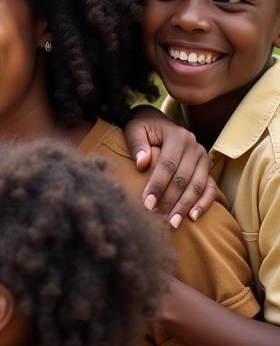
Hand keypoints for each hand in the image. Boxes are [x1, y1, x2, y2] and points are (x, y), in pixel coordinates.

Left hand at [124, 106, 215, 226]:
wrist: (157, 121)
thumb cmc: (143, 128)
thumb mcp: (135, 129)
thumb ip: (137, 144)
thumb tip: (142, 163)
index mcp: (177, 136)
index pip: (167, 165)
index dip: (157, 185)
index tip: (146, 203)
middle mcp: (194, 147)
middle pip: (183, 178)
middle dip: (169, 200)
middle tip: (157, 218)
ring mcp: (203, 158)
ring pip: (197, 185)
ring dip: (185, 206)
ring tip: (172, 223)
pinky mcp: (206, 169)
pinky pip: (210, 187)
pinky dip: (203, 203)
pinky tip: (193, 217)